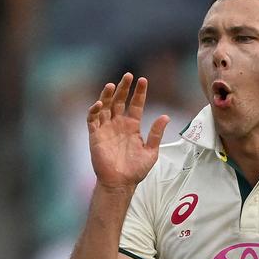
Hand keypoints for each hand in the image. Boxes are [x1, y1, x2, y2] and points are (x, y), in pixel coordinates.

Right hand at [87, 72, 169, 188]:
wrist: (121, 183)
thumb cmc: (136, 170)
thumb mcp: (151, 151)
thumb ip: (156, 133)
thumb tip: (166, 116)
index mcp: (132, 126)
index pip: (135, 105)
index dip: (139, 93)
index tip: (143, 80)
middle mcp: (118, 124)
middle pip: (119, 101)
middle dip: (123, 88)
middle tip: (128, 75)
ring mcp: (106, 129)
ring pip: (105, 106)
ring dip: (107, 95)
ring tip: (112, 84)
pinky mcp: (95, 136)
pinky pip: (92, 119)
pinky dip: (95, 110)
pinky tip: (100, 103)